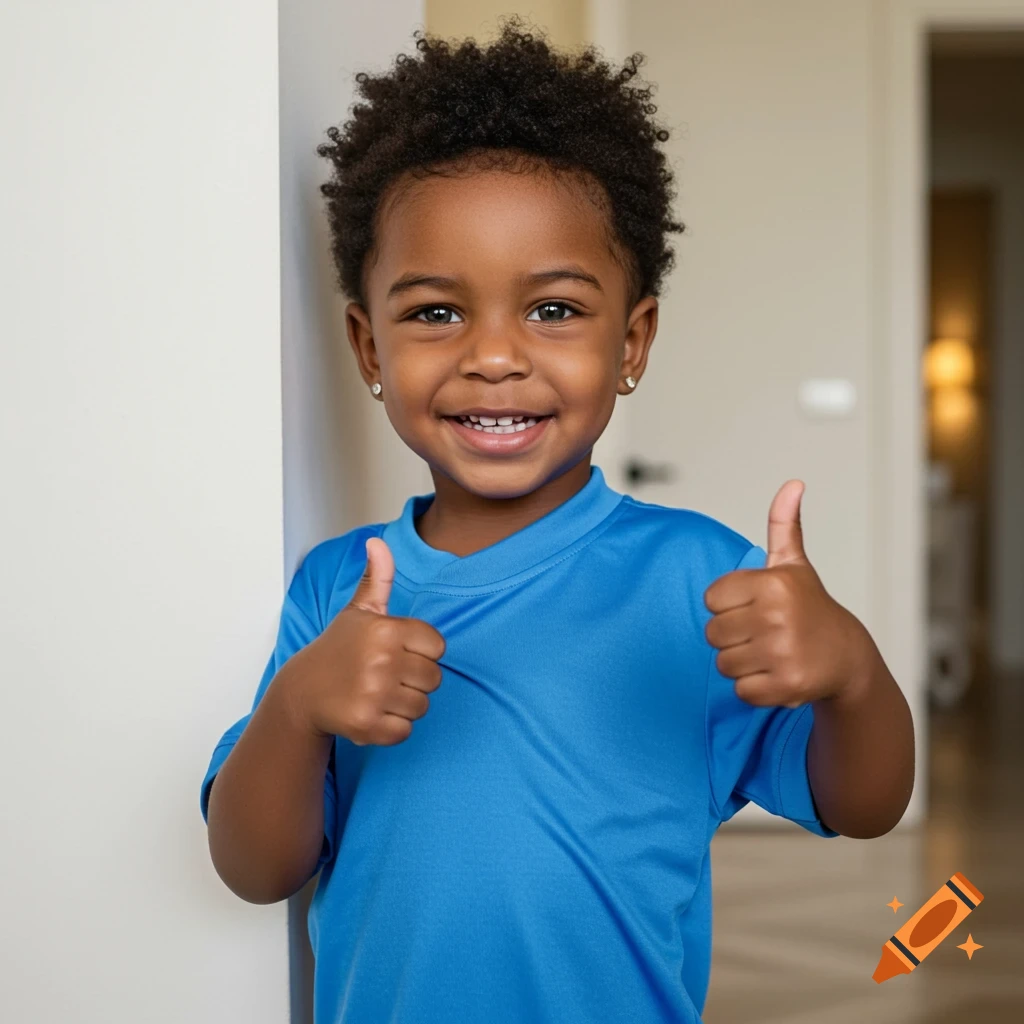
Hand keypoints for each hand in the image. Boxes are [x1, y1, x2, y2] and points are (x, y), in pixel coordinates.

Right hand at [283, 537, 445, 744]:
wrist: (303, 691)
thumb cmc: (339, 648)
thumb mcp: (359, 611)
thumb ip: (377, 578)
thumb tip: (377, 541)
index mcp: (386, 629)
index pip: (438, 647)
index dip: (421, 652)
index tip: (396, 652)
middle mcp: (381, 660)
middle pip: (435, 679)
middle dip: (414, 680)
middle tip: (384, 676)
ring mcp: (373, 694)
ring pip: (422, 706)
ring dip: (403, 705)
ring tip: (377, 693)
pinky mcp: (367, 725)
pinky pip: (405, 731)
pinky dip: (392, 728)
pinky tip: (371, 713)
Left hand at [703, 481, 868, 707]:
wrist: (848, 658)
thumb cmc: (810, 607)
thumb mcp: (794, 564)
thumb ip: (784, 524)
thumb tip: (793, 484)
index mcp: (772, 584)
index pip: (710, 600)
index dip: (728, 606)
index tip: (755, 607)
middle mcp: (777, 616)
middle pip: (712, 634)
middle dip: (733, 637)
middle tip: (763, 634)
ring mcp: (782, 652)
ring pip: (724, 664)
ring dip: (742, 663)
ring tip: (770, 653)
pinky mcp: (786, 686)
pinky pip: (740, 690)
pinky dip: (754, 688)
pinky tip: (777, 674)